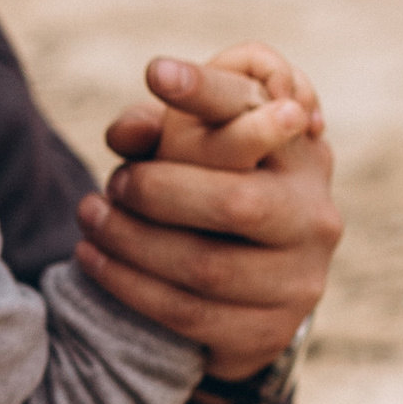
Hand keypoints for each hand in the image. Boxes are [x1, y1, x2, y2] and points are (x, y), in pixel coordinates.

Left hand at [73, 44, 340, 377]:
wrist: (252, 288)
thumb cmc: (213, 187)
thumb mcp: (195, 146)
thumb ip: (160, 126)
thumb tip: (127, 133)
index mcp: (299, 149)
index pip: (260, 109)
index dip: (209, 90)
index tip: (156, 73)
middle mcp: (313, 212)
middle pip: (236, 203)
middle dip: (159, 191)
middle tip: (115, 182)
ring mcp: (299, 277)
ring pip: (204, 266)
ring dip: (130, 242)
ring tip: (89, 217)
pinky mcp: (270, 330)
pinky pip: (188, 313)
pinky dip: (129, 285)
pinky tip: (92, 260)